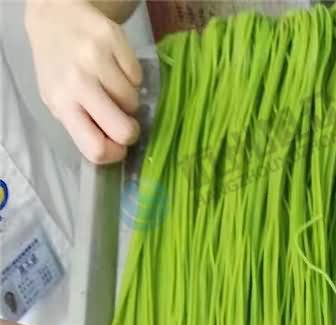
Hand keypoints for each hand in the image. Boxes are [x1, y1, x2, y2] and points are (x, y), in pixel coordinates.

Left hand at [25, 0, 142, 163]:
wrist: (54, 17)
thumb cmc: (58, 68)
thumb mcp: (58, 100)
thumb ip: (81, 124)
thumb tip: (114, 147)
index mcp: (62, 104)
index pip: (96, 149)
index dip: (114, 153)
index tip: (117, 146)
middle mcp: (78, 82)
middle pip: (123, 130)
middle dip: (129, 131)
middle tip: (124, 120)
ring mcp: (97, 59)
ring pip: (133, 102)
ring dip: (128, 99)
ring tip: (113, 87)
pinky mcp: (114, 40)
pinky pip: (137, 76)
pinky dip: (131, 77)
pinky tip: (116, 68)